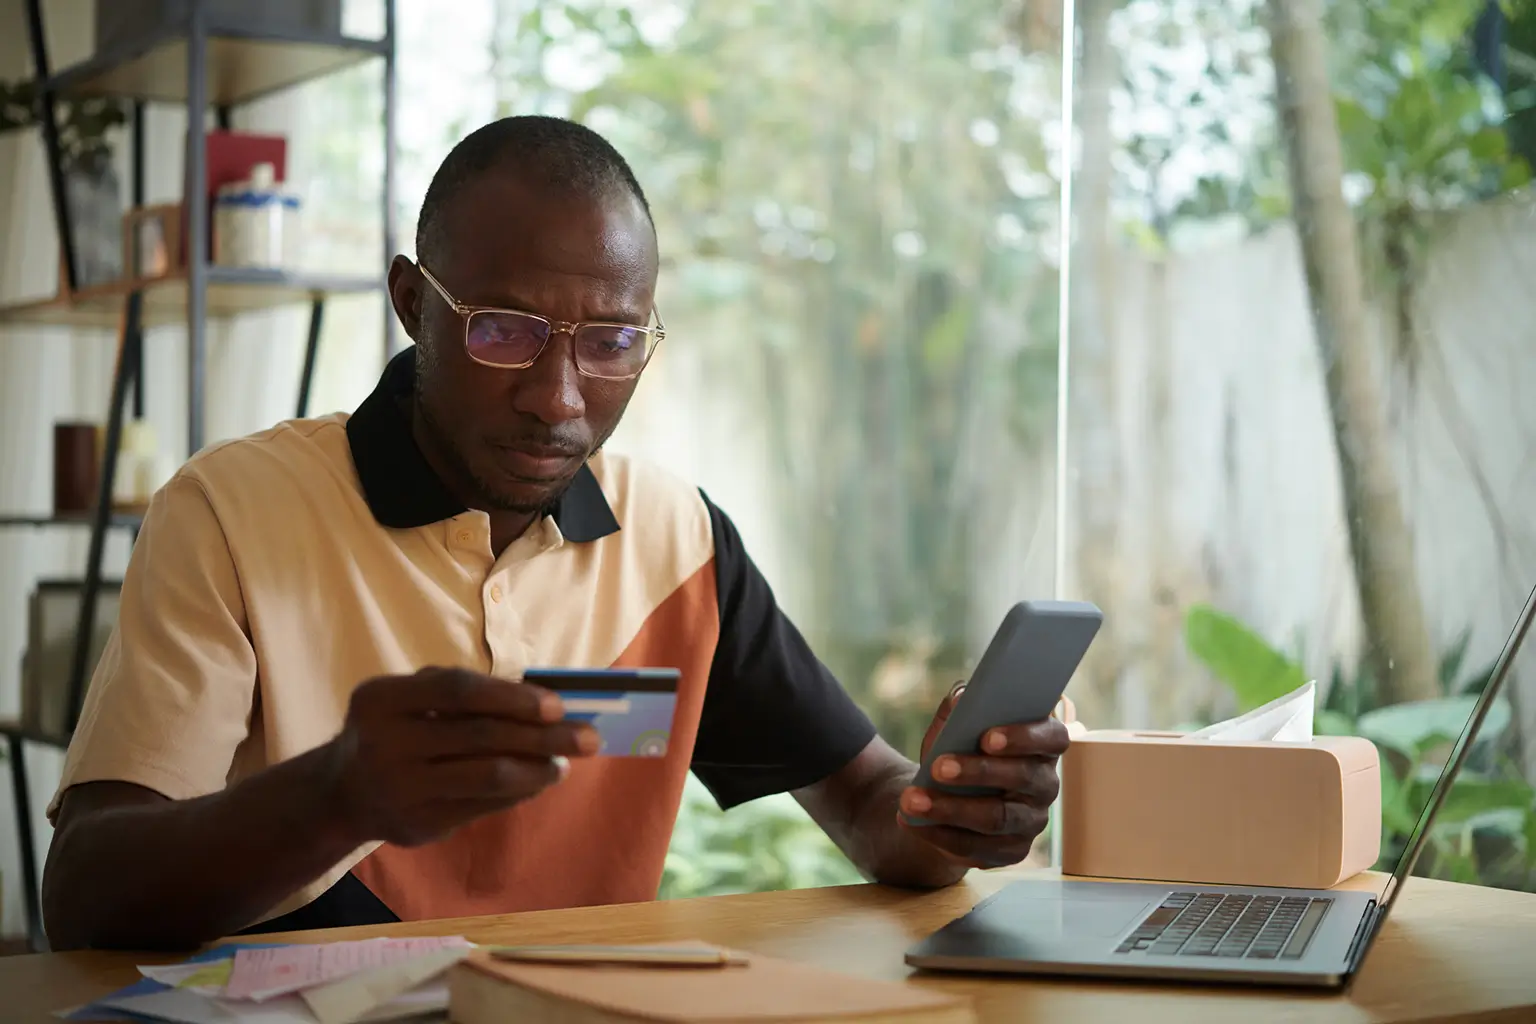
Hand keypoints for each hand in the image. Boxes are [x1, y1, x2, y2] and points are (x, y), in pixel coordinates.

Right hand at [324, 667, 598, 846]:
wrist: (342, 793)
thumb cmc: (396, 729)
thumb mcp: (410, 698)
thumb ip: (463, 693)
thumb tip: (545, 703)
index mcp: (382, 699)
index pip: (458, 691)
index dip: (512, 697)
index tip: (557, 706)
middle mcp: (385, 744)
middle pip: (480, 736)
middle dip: (542, 737)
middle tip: (588, 738)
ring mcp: (401, 789)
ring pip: (486, 777)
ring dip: (537, 769)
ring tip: (565, 764)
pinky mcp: (418, 825)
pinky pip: (483, 806)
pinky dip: (519, 792)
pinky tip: (539, 781)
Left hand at [898, 683, 1069, 868]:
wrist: (947, 795)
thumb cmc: (959, 750)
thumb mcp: (955, 727)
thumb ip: (959, 709)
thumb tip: (961, 697)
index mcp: (1043, 745)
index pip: (1054, 738)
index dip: (1025, 737)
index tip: (988, 737)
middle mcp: (1045, 784)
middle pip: (1022, 778)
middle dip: (977, 772)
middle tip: (938, 767)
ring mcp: (1032, 821)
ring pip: (997, 818)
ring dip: (951, 809)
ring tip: (912, 800)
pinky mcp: (1012, 850)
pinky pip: (979, 847)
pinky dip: (941, 835)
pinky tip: (915, 824)